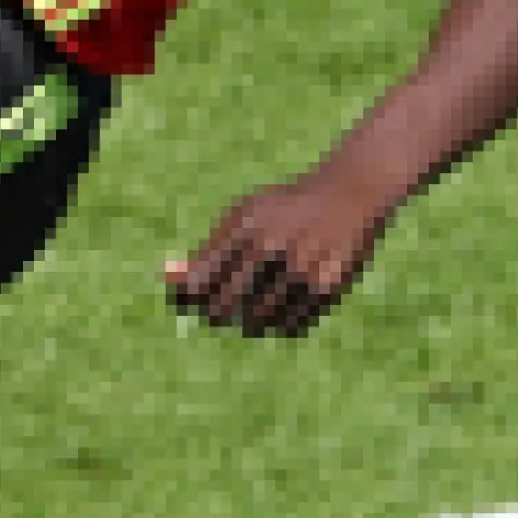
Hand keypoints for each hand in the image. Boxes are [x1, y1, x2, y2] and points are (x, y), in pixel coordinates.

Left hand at [165, 174, 395, 337]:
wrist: (350, 194)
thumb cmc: (285, 210)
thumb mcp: (242, 217)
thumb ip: (205, 250)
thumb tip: (167, 278)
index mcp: (242, 227)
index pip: (200, 281)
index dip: (191, 298)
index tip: (197, 298)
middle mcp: (270, 248)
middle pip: (225, 305)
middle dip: (218, 313)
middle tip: (222, 311)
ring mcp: (300, 268)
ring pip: (258, 319)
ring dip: (251, 321)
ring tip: (255, 310)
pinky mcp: (328, 286)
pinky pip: (293, 323)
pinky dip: (283, 323)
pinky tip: (283, 309)